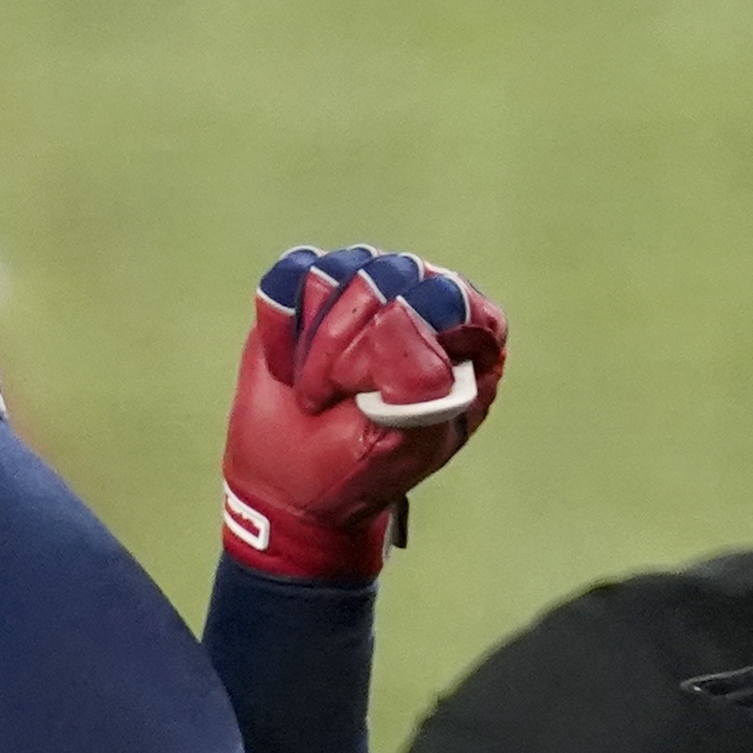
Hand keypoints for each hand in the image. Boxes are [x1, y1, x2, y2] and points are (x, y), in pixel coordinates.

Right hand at [220, 244, 507, 580]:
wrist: (290, 482)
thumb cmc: (359, 468)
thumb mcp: (400, 444)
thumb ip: (416, 383)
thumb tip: (394, 312)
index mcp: (471, 339)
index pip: (446, 299)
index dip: (400, 341)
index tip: (370, 391)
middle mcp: (425, 299)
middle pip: (386, 277)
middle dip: (343, 348)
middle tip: (333, 398)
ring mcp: (369, 287)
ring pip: (336, 271)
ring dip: (311, 342)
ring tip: (315, 388)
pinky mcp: (315, 287)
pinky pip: (292, 273)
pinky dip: (281, 324)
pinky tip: (290, 363)